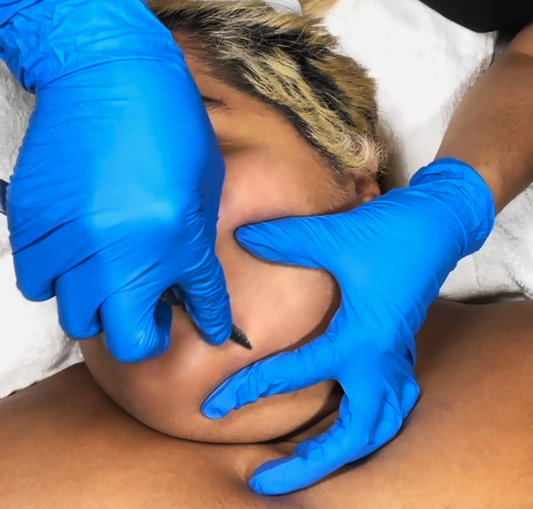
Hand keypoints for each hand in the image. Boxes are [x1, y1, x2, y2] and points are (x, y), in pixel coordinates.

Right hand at [1, 0, 231, 360]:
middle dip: (139, 331)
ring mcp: (71, 244)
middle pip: (121, 338)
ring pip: (75, 315)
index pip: (199, 308)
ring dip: (96, 305)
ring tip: (108, 276)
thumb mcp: (204, 189)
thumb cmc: (171, 128)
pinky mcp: (34, 226)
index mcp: (175, 243)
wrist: (110, 76)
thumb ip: (196, 247)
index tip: (207, 328)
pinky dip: (57, 279)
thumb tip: (190, 286)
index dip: (207, 323)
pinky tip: (75, 255)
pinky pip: (36, 282)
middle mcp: (121, 255)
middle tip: (146, 306)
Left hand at [202, 159, 494, 493]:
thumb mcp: (334, 236)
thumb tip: (243, 236)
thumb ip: (285, 240)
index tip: (215, 405)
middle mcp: (381, 360)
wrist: (439, 223)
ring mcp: (395, 358)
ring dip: (345, 451)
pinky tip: (353, 419)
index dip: (249, 388)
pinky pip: (391, 403)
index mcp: (361, 340)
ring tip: (308, 461)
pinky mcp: (400, 349)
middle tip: (266, 482)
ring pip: (378, 426)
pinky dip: (371, 422)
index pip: (296, 373)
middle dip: (310, 465)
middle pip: (353, 436)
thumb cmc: (391, 232)